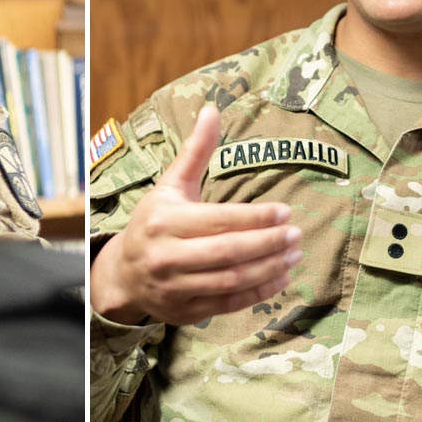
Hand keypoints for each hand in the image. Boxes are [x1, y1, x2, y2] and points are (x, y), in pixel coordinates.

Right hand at [90, 106, 302, 325]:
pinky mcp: (185, 311)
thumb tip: (213, 109)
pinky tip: (280, 277)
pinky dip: (257, 292)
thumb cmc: (155, 222)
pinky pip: (228, 303)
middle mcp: (167, 255)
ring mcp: (175, 287)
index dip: (255, 217)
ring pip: (230, 279)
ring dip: (268, 268)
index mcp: (164, 221)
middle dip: (267, 243)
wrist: (124, 273)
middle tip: (296, 234)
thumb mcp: (172, 185)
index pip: (218, 220)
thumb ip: (195, 151)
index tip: (285, 212)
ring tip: (294, 254)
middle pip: (227, 252)